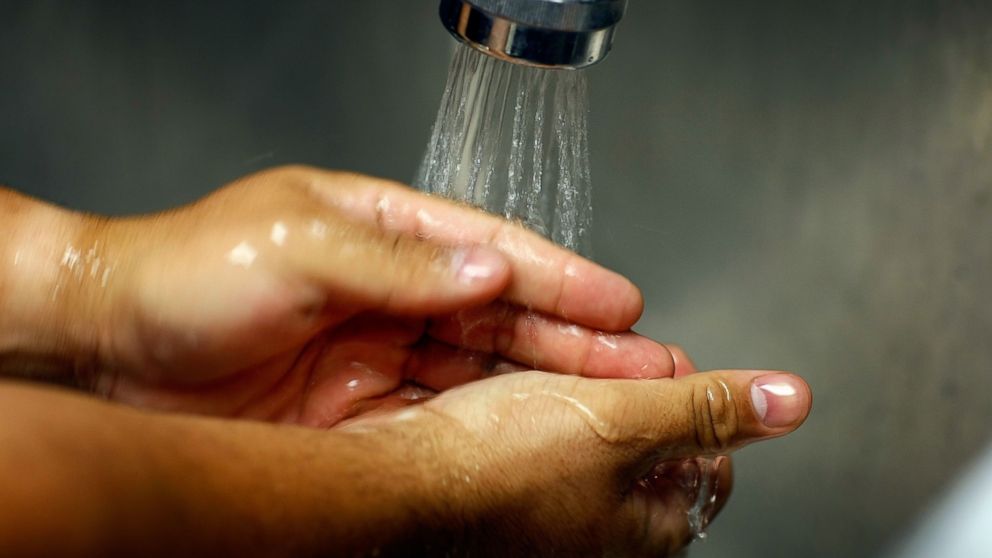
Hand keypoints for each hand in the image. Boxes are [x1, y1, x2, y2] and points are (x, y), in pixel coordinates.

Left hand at [31, 166, 673, 424]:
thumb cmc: (186, 274)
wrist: (105, 346)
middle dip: (577, 340)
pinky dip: (487, 425)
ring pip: (482, 369)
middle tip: (649, 361)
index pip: (491, 250)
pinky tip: (531, 437)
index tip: (623, 304)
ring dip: (545, 386)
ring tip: (614, 403)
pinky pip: (438, 414)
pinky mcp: (355, 408)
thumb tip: (491, 269)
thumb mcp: (296, 248)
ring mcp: (377, 350)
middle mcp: (390, 289)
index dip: (562, 278)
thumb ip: (398, 262)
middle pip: (502, 315)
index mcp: (381, 229)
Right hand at [346, 365, 810, 556]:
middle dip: (632, 389)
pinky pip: (536, 435)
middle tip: (611, 358)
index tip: (669, 363)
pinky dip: (534, 401)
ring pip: (587, 434)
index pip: (708, 459)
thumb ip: (707, 407)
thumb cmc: (501, 469)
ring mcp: (549, 513)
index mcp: (647, 523)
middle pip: (646, 444)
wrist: (397, 482)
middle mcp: (600, 529)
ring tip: (559, 361)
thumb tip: (790, 401)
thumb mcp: (623, 421)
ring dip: (580, 389)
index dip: (693, 399)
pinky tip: (510, 381)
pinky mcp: (503, 491)